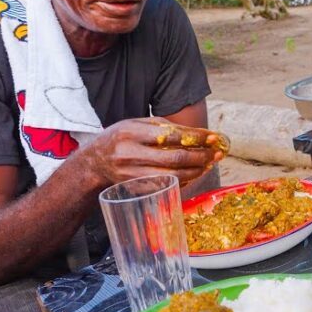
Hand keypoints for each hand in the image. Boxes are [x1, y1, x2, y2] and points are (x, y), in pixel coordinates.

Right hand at [80, 117, 225, 186]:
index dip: (195, 138)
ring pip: (172, 176)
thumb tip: (198, 133)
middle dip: (200, 157)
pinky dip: (184, 180)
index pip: (171, 136)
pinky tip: (194, 173)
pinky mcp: (136, 188)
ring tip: (209, 164)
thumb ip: (163, 126)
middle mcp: (130, 154)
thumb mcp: (136, 123)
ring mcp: (132, 174)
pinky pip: (166, 185)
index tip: (213, 138)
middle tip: (216, 154)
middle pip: (174, 159)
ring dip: (196, 171)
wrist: (94, 163)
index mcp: (131, 133)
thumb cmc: (120, 138)